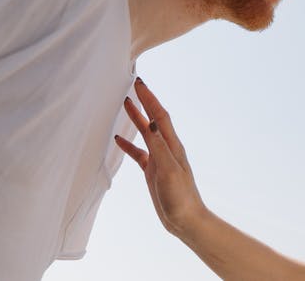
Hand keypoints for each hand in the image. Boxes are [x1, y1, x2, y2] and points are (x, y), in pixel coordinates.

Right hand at [115, 78, 206, 237]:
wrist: (186, 220)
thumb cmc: (180, 197)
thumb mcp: (169, 171)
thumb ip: (159, 147)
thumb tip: (150, 123)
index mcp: (172, 145)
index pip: (159, 115)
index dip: (149, 98)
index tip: (138, 83)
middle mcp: (167, 148)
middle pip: (152, 119)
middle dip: (143, 101)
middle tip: (132, 85)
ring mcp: (160, 159)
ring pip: (145, 133)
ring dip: (135, 118)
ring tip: (124, 104)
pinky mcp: (153, 171)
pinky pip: (139, 153)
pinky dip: (129, 144)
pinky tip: (118, 139)